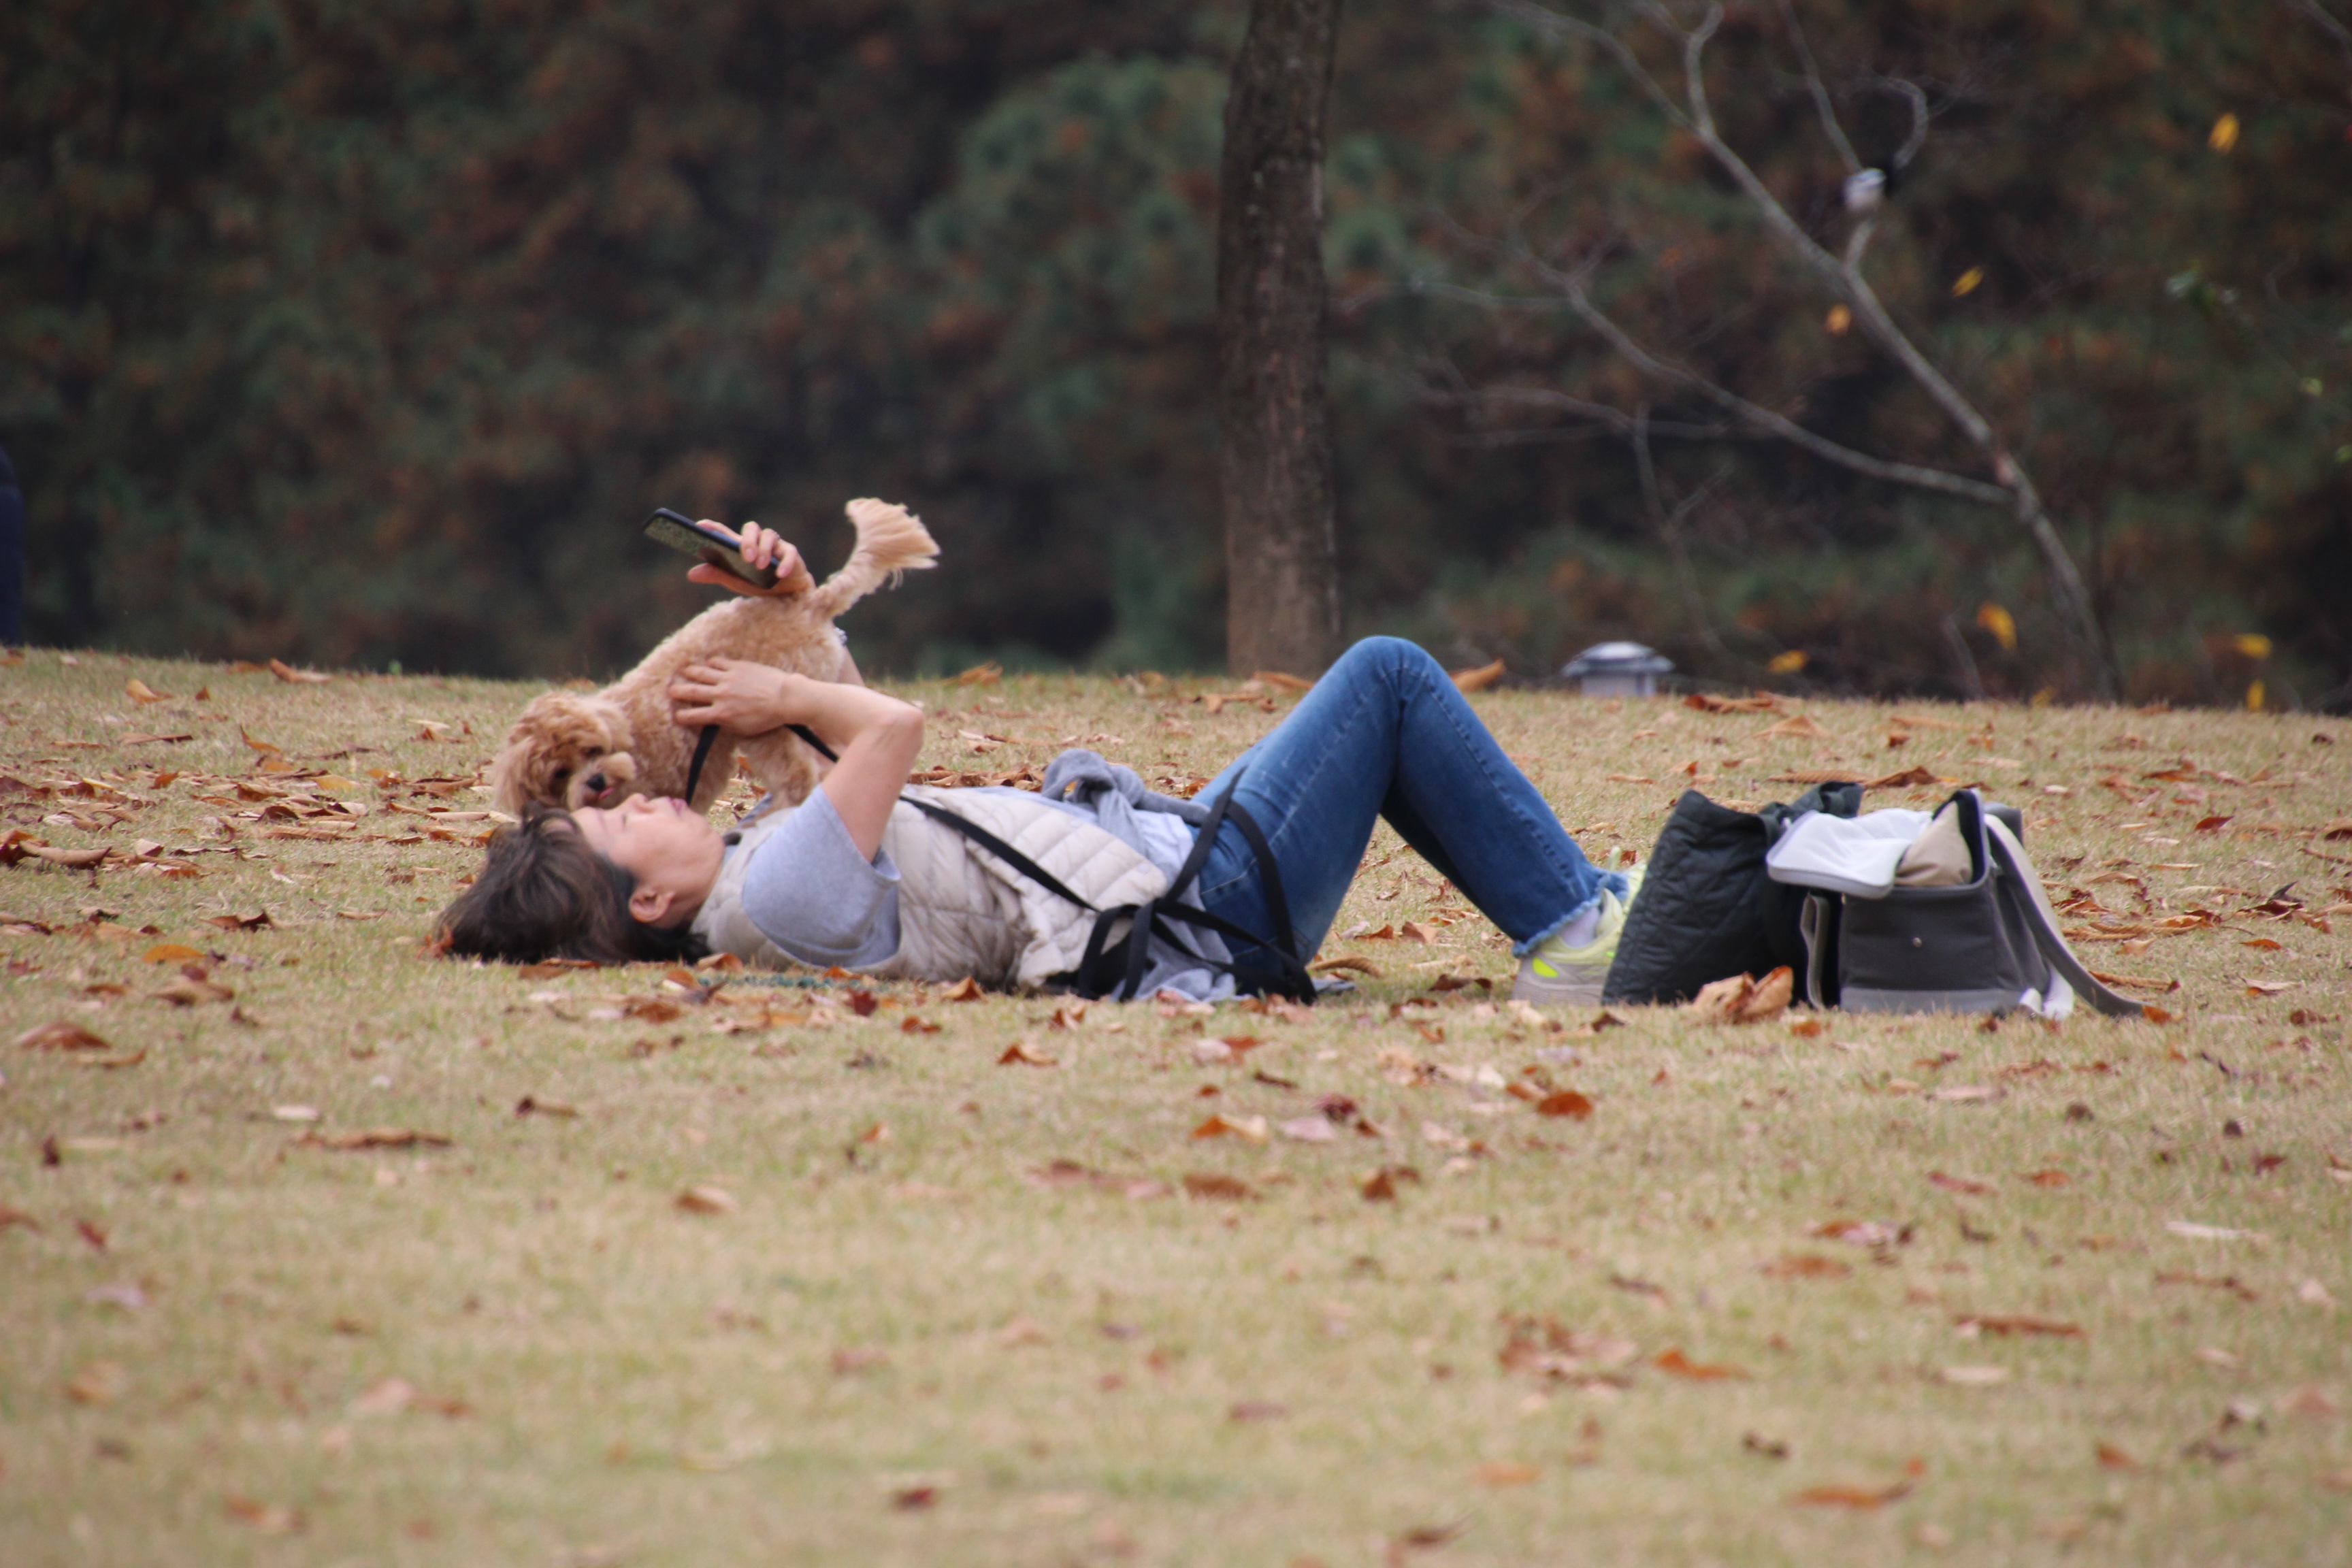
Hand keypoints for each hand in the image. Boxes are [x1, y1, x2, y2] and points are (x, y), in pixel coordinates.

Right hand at [668, 656, 802, 734]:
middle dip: (678, 691)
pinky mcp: (737, 666)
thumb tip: (716, 721)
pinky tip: (709, 663)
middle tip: (671, 690)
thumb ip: (727, 724)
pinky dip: (711, 662)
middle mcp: (720, 695)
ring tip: (684, 671)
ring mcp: (728, 678)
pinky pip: (718, 662)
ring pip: (701, 672)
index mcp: (721, 713)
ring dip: (690, 672)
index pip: (693, 716)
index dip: (682, 716)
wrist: (786, 698)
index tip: (677, 716)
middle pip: (691, 691)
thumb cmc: (768, 718)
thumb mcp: (744, 729)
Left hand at [685, 521, 816, 596]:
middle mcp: (757, 541)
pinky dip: (784, 563)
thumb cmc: (759, 585)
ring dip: (764, 550)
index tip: (701, 526)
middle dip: (747, 541)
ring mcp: (775, 546)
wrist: (787, 596)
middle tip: (745, 557)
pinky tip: (780, 574)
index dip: (713, 527)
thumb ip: (717, 575)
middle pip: (751, 528)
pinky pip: (789, 553)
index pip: (725, 532)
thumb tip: (691, 574)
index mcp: (740, 546)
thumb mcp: (736, 582)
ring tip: (761, 566)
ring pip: (769, 536)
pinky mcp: (791, 553)